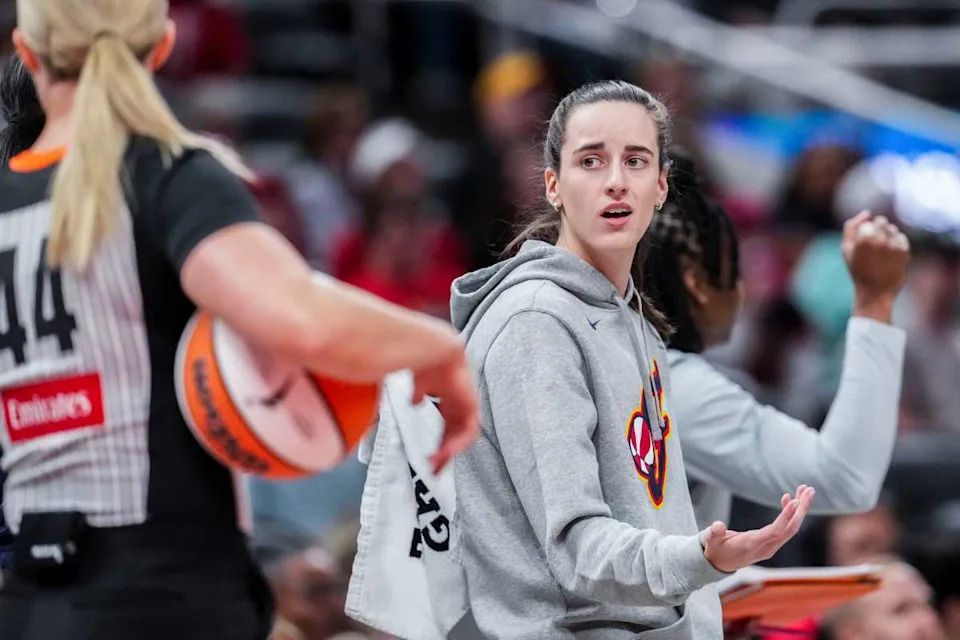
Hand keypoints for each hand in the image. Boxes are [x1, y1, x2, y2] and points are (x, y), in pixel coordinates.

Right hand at [412, 349, 479, 473]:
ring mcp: (468, 405)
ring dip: (450, 451)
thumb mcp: (419, 385)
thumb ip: (418, 395)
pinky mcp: (472, 405)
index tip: (429, 460)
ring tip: (436, 464)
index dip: (440, 444)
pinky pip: (469, 431)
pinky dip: (458, 443)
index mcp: (449, 399)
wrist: (433, 350)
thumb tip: (414, 402)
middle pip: (455, 436)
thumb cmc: (425, 362)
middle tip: (434, 471)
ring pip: (463, 437)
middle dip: (445, 454)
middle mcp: (460, 404)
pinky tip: (445, 451)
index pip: (448, 428)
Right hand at [702, 485, 814, 572]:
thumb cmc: (715, 549)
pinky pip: (785, 528)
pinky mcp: (772, 543)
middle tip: (809, 490)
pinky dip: (790, 513)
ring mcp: (771, 546)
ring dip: (800, 509)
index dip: (786, 517)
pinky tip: (789, 498)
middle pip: (790, 528)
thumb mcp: (711, 540)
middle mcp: (766, 547)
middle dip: (801, 509)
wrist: (720, 563)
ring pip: (791, 527)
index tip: (796, 501)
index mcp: (752, 545)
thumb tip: (718, 526)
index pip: (775, 531)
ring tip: (805, 490)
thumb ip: (713, 533)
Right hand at [842, 211, 909, 315]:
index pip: (868, 221)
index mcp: (861, 237)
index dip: (866, 231)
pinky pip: (901, 237)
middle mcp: (878, 239)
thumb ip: (851, 227)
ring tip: (882, 252)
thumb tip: (867, 212)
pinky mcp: (904, 250)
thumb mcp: (846, 249)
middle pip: (882, 221)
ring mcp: (892, 244)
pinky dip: (896, 243)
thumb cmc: (858, 270)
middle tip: (875, 246)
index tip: (864, 245)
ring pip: (892, 228)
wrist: (875, 291)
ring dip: (888, 236)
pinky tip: (890, 255)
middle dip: (878, 229)